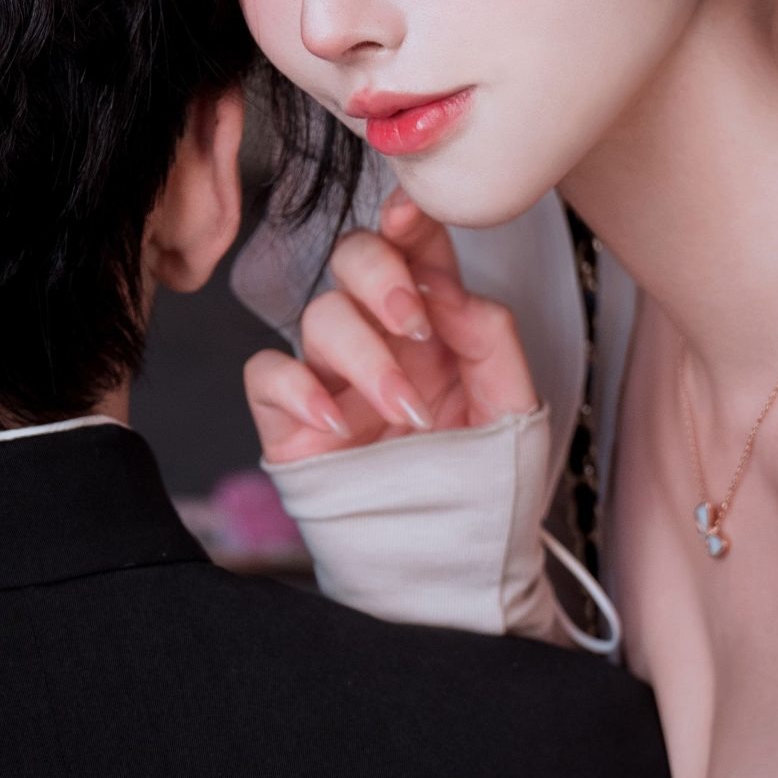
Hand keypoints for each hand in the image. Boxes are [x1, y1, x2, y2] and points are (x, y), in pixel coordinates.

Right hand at [245, 189, 538, 464]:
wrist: (453, 564)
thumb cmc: (483, 483)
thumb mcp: (512, 406)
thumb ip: (491, 337)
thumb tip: (449, 291)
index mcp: (433, 322)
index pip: (412, 246)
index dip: (407, 218)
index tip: (411, 213)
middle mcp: (378, 337)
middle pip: (351, 258)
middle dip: (379, 275)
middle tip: (414, 324)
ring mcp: (331, 377)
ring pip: (318, 315)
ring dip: (364, 354)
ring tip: (406, 411)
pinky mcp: (291, 422)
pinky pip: (266, 374)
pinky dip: (296, 386)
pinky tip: (337, 420)